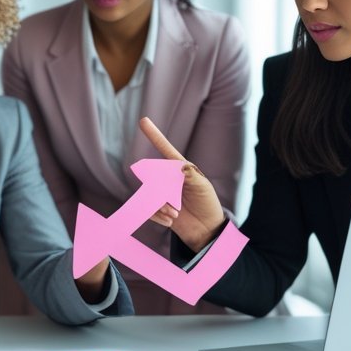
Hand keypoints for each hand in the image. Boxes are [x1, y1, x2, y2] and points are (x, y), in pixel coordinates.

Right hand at [139, 117, 226, 251]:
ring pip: (149, 195)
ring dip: (161, 206)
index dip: (154, 135)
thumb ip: (191, 175)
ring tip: (175, 214)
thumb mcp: (203, 187)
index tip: (143, 120)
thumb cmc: (207, 204)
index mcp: (181, 169)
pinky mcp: (157, 208)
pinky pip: (147, 209)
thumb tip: (178, 166)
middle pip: (154, 178)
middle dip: (163, 193)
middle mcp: (169, 179)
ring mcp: (162, 193)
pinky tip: (171, 221)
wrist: (206, 229)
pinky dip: (158, 216)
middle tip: (177, 206)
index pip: (166, 150)